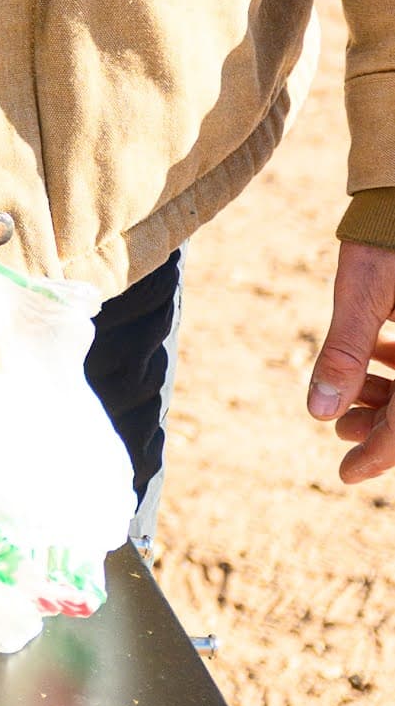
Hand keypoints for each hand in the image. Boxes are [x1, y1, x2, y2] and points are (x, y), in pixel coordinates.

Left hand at [306, 241, 394, 485]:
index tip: (345, 473)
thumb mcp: (365, 291)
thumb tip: (319, 413)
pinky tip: (375, 356)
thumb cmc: (390, 232)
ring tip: (350, 398)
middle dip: (384, 424)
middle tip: (341, 430)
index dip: (379, 452)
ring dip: (392, 395)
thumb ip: (345, 352)